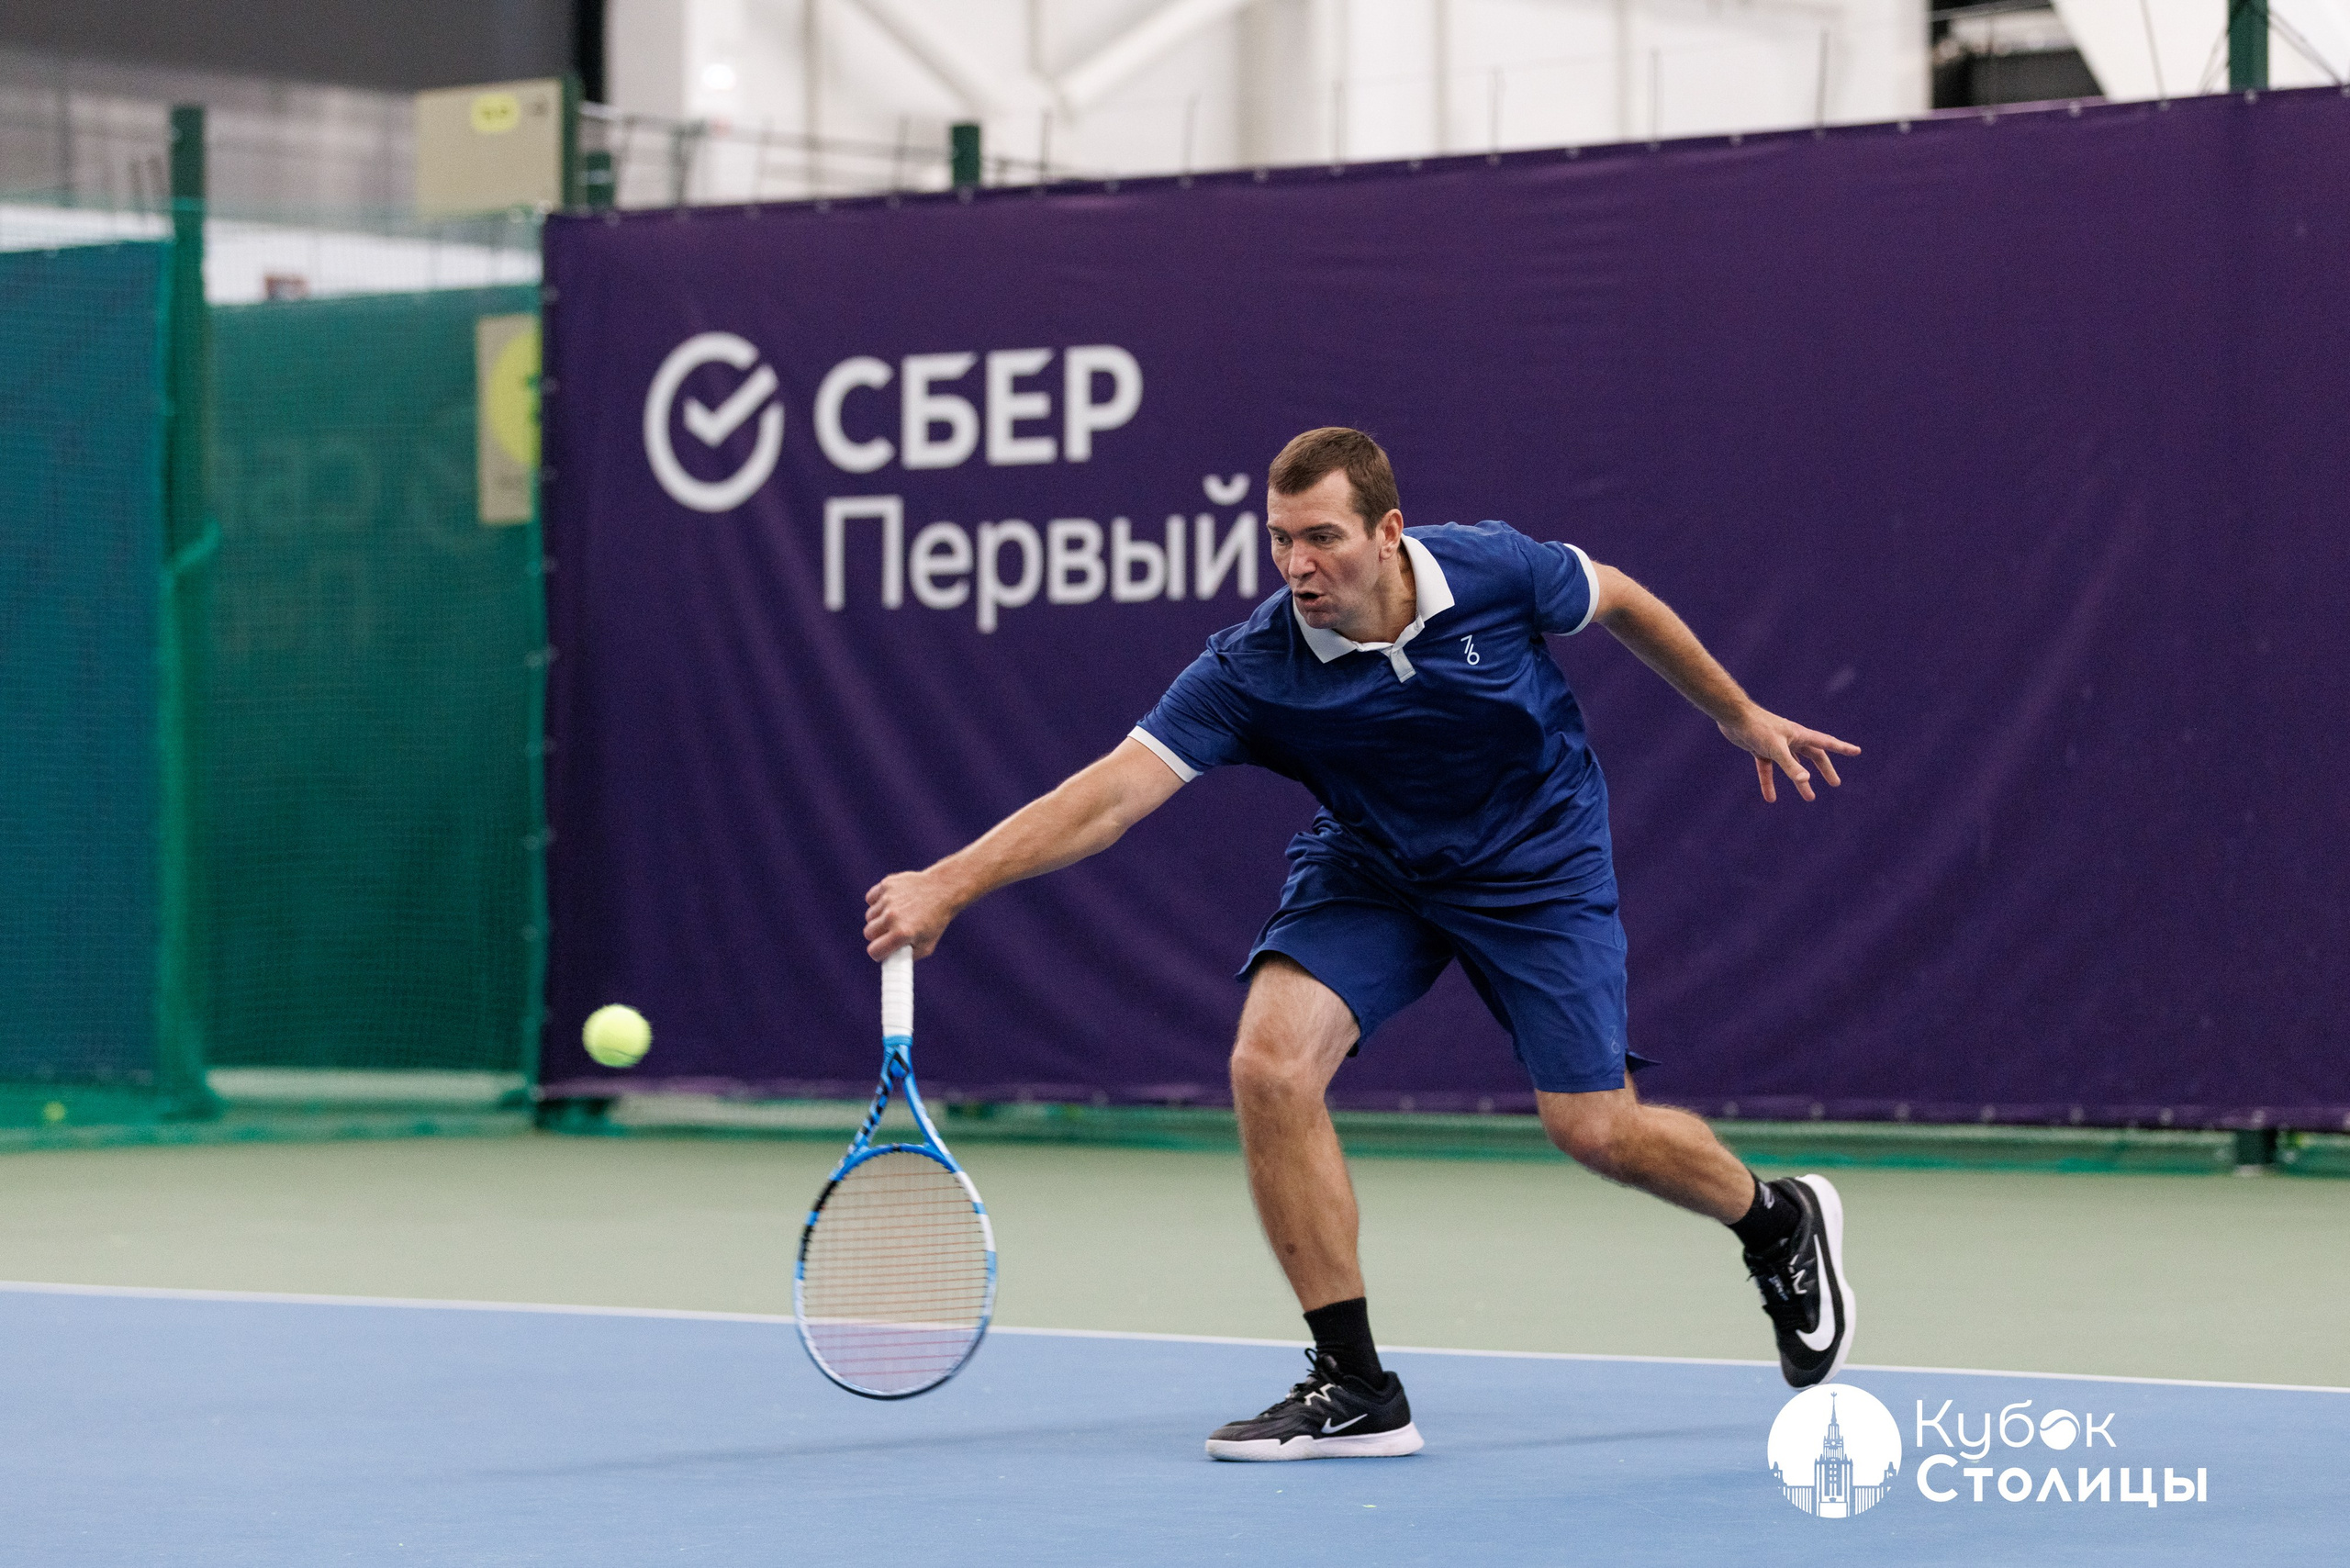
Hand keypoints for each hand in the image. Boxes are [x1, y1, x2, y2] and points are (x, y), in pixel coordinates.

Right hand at [863, 868, 962, 959]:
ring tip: (896, 915)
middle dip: (878, 936)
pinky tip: (892, 902)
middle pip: (869, 933)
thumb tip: (889, 963)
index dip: (878, 953)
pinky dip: (878, 902)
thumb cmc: (936, 920)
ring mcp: (888, 899)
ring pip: (869, 916)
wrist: (943, 890)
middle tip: (890, 932)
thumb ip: (907, 957)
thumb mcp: (927, 946)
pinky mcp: (886, 885)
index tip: (882, 951)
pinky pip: (871, 899)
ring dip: (879, 918)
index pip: (874, 951)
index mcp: (902, 933)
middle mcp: (892, 916)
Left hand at [1717, 705, 1859, 802]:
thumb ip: (1790, 765)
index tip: (1857, 751)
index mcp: (1799, 735)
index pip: (1826, 743)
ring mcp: (1776, 745)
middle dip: (1824, 769)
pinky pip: (1768, 769)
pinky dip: (1769, 783)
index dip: (1842, 748)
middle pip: (1813, 756)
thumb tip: (1806, 780)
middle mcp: (1791, 739)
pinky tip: (1770, 798)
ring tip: (1809, 797)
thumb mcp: (1775, 749)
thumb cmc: (1757, 728)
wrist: (1732, 717)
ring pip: (1792, 765)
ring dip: (1800, 780)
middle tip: (1834, 783)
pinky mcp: (1761, 749)